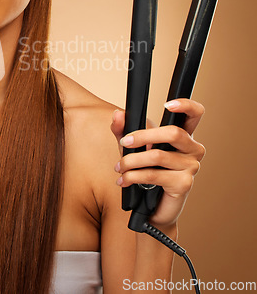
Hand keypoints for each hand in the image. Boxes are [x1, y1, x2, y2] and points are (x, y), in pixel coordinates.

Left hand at [110, 99, 205, 228]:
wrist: (152, 208)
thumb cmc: (146, 172)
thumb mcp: (133, 148)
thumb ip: (123, 130)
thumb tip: (117, 114)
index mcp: (183, 136)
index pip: (195, 114)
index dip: (186, 105)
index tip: (167, 103)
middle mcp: (193, 149)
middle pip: (173, 133)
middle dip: (143, 136)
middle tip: (124, 142)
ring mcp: (191, 167)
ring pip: (157, 155)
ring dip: (131, 161)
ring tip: (119, 166)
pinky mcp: (184, 184)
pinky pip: (154, 174)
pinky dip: (133, 176)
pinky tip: (123, 180)